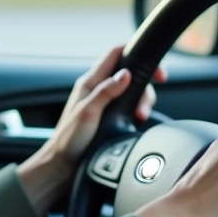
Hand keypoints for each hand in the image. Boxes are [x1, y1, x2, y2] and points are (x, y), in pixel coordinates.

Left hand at [46, 44, 165, 172]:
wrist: (63, 164)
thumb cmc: (69, 140)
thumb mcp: (88, 113)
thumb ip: (106, 92)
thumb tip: (125, 74)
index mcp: (89, 82)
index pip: (115, 53)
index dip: (136, 51)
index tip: (154, 67)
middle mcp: (98, 88)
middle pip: (130, 73)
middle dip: (144, 86)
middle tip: (145, 105)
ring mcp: (104, 101)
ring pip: (133, 90)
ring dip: (142, 102)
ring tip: (140, 117)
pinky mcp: (110, 115)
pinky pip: (130, 105)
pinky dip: (138, 112)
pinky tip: (137, 122)